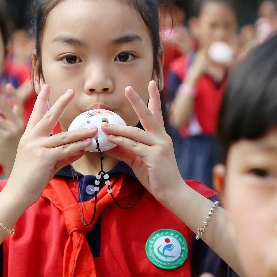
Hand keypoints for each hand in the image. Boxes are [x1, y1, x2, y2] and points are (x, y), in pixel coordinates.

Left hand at [0, 83, 24, 174]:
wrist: (20, 173)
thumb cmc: (17, 156)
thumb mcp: (17, 139)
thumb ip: (9, 127)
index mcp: (25, 125)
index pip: (20, 106)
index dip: (14, 95)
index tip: (8, 85)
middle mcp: (20, 126)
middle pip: (8, 107)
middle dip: (0, 96)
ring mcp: (12, 132)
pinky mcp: (4, 138)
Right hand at [2, 85, 94, 206]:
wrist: (16, 194)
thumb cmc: (29, 179)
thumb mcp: (46, 163)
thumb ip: (62, 155)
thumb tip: (80, 149)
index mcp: (28, 137)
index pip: (36, 114)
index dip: (42, 100)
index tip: (46, 87)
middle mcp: (31, 138)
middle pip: (49, 116)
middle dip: (61, 103)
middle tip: (71, 92)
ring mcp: (36, 146)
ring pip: (64, 136)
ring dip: (80, 132)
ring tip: (93, 129)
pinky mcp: (43, 157)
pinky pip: (65, 150)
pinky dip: (78, 147)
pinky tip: (87, 145)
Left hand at [102, 81, 184, 204]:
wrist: (172, 193)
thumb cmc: (156, 176)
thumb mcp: (137, 160)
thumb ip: (123, 151)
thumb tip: (106, 144)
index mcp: (160, 137)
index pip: (156, 114)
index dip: (153, 99)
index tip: (152, 84)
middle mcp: (162, 138)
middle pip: (148, 116)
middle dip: (137, 101)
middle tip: (128, 88)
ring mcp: (159, 146)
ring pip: (135, 133)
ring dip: (118, 130)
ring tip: (104, 126)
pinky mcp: (154, 156)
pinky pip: (134, 146)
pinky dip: (121, 142)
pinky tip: (111, 140)